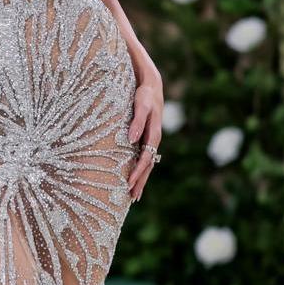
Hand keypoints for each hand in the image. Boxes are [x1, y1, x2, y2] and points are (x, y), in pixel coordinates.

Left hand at [125, 74, 163, 199]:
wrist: (152, 86)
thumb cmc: (144, 95)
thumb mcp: (141, 106)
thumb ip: (136, 122)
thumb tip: (132, 140)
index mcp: (154, 135)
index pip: (145, 158)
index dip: (138, 172)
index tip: (129, 183)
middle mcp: (154, 140)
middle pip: (148, 166)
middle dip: (141, 182)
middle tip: (132, 198)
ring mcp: (151, 140)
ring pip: (147, 164)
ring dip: (141, 179)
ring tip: (134, 194)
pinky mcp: (147, 138)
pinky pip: (144, 157)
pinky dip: (140, 169)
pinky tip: (135, 176)